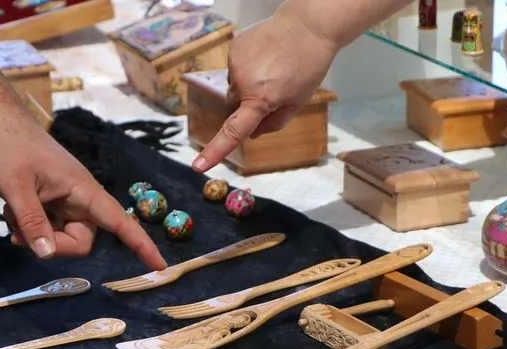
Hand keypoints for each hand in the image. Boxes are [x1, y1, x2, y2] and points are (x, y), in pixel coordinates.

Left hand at [0, 111, 166, 269]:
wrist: (0, 125)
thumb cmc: (12, 149)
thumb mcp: (16, 187)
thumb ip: (32, 222)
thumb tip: (47, 255)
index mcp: (84, 191)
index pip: (120, 222)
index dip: (141, 245)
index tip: (160, 267)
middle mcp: (81, 201)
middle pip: (80, 242)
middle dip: (52, 245)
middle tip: (19, 234)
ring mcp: (67, 205)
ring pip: (61, 239)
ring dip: (35, 235)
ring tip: (12, 213)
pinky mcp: (53, 206)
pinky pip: (49, 231)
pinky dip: (29, 228)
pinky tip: (13, 211)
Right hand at [191, 11, 338, 172]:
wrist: (308, 25)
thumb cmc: (308, 66)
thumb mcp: (297, 102)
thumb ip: (273, 123)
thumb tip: (252, 133)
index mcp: (261, 99)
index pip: (233, 131)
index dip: (215, 151)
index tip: (198, 166)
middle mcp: (242, 82)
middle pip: (232, 108)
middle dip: (245, 109)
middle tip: (270, 95)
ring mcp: (235, 63)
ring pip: (232, 89)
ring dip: (246, 88)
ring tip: (271, 72)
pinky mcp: (234, 48)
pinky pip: (234, 69)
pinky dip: (246, 70)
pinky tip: (265, 59)